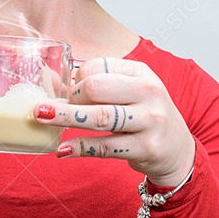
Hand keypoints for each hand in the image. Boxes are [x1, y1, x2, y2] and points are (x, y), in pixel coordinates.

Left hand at [33, 57, 194, 185]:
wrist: (177, 151)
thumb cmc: (146, 117)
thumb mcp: (130, 93)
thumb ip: (96, 84)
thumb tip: (49, 79)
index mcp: (142, 73)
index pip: (98, 67)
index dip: (76, 79)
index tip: (69, 93)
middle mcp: (148, 93)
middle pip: (96, 88)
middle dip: (70, 98)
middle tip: (56, 109)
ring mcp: (149, 121)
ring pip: (98, 117)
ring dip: (64, 118)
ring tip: (41, 118)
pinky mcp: (146, 148)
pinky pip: (104, 147)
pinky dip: (79, 148)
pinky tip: (62, 149)